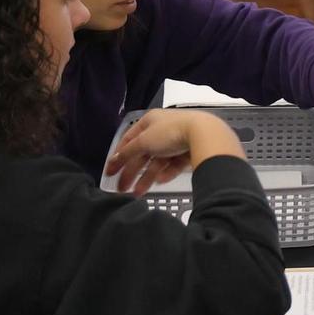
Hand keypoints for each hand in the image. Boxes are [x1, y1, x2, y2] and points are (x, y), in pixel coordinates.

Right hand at [104, 110, 232, 195]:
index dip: (118, 156)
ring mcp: (175, 141)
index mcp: (149, 121)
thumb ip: (127, 152)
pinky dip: (165, 173)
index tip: (110, 172)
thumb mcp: (143, 141)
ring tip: (138, 193)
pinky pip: (173, 165)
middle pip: (142, 154)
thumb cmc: (171, 132)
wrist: (203, 135)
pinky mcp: (187, 152)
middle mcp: (162, 130)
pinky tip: (160, 181)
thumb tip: (114, 160)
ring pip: (157, 162)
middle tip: (122, 188)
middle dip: (131, 172)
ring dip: (146, 177)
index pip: (128, 139)